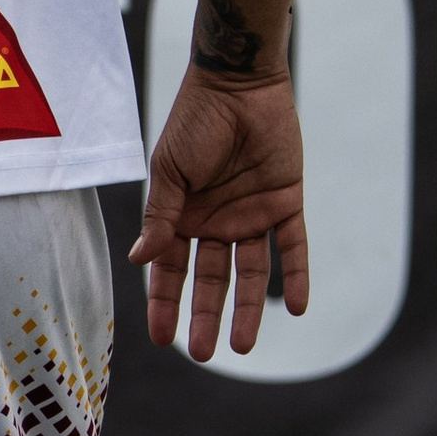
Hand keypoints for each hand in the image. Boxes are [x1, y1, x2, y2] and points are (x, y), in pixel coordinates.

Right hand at [131, 67, 308, 361]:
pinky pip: (293, 247)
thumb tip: (139, 260)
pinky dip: (297, 275)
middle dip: (205, 316)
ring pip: (251, 273)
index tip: (162, 339)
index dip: (165, 303)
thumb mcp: (170, 171)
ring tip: (244, 345)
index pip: (172, 270)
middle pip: (211, 280)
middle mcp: (216, 222)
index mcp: (182, 216)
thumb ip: (161, 216)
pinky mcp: (286, 202)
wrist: (238, 83)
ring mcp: (251, 215)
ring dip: (248, 308)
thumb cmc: (194, 120)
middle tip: (203, 353)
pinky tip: (296, 307)